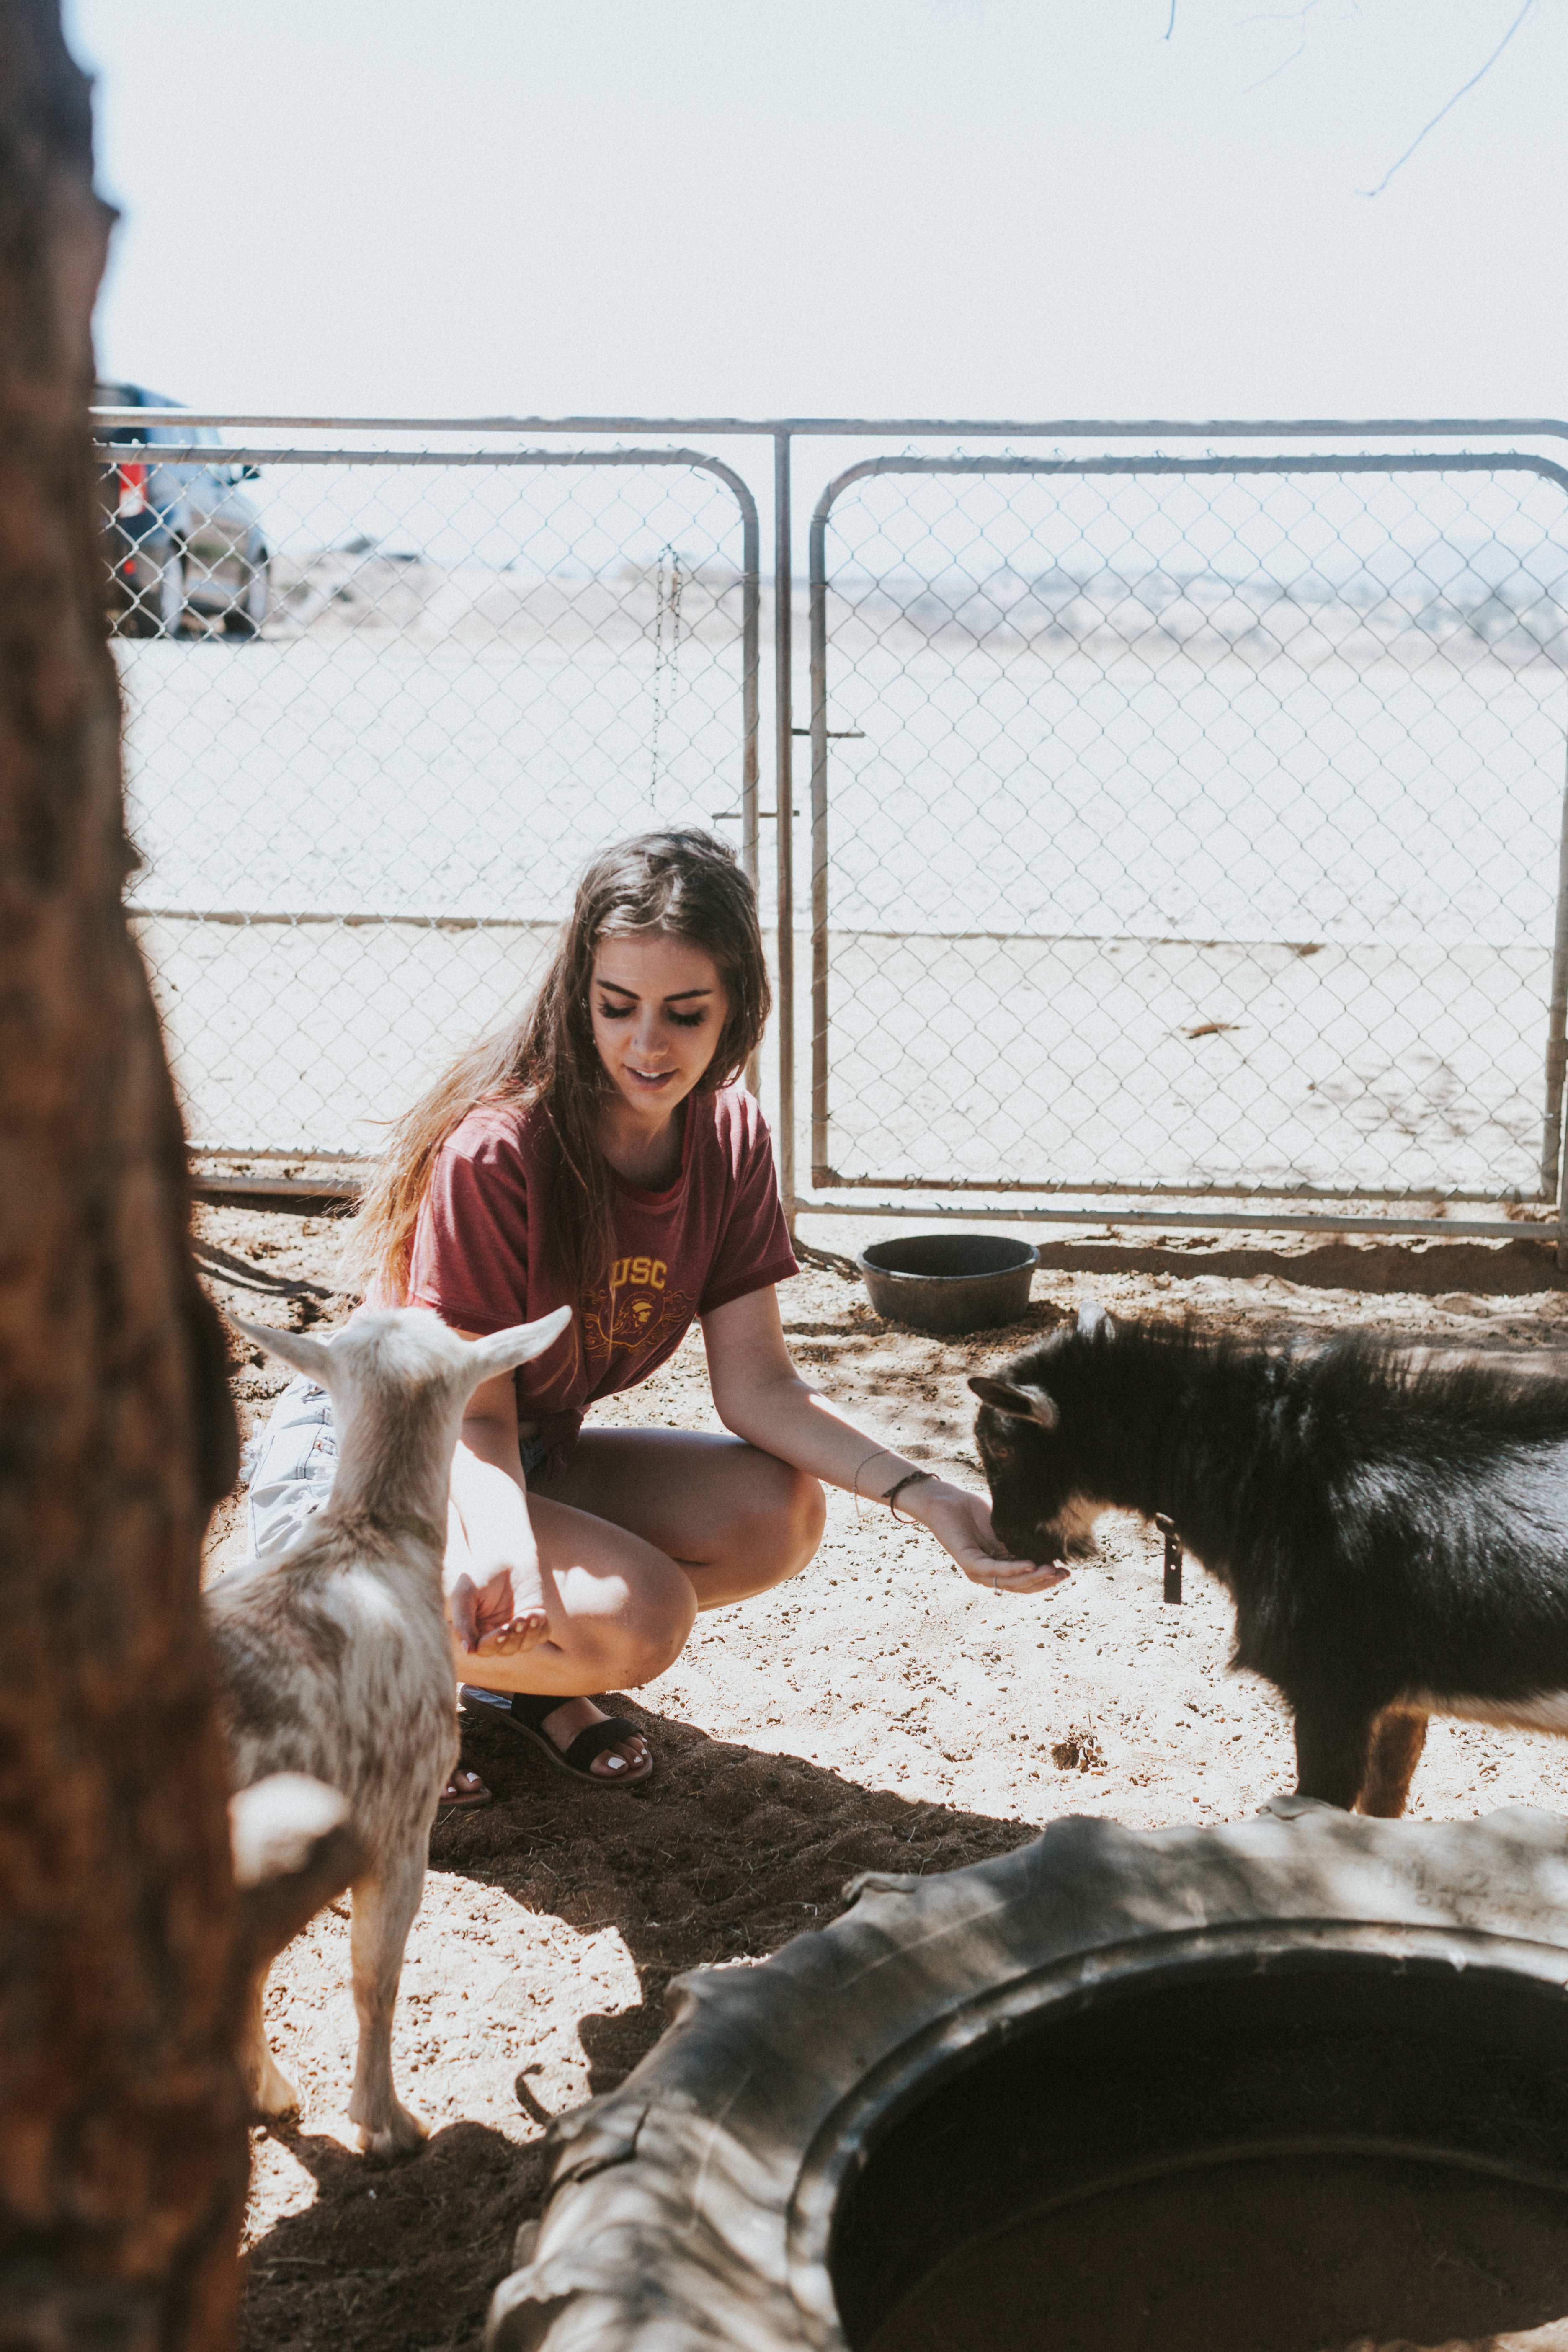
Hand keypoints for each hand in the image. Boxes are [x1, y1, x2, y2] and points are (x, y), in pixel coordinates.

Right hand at [445, 1561, 550, 1657]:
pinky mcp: (534, 1619)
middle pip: (505, 1650)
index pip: (483, 1649)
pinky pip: (542, 1635)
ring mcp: (517, 1627)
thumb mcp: (465, 1594)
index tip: (502, 1631)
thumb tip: (468, 1652)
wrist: (506, 1553)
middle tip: (518, 1619)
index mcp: (476, 1630)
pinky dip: (541, 1629)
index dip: (492, 1644)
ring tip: (530, 1615)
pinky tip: (538, 1614)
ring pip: (524, 1645)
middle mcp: (496, 1632)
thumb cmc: (481, 1572)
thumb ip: (462, 1622)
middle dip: (513, 1638)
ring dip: (529, 1634)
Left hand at [899, 1480, 1069, 1594]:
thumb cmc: (976, 1510)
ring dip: (1032, 1578)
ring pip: (1009, 1581)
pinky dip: (1013, 1568)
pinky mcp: (968, 1562)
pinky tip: (1031, 1564)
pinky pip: (993, 1570)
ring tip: (1052, 1570)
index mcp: (1001, 1565)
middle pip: (1020, 1585)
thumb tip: (1054, 1548)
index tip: (1068, 1572)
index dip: (1047, 1578)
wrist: (948, 1499)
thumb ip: (1025, 1539)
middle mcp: (990, 1573)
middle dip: (1044, 1581)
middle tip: (1065, 1574)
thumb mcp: (1008, 1526)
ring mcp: (978, 1570)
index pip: (1027, 1579)